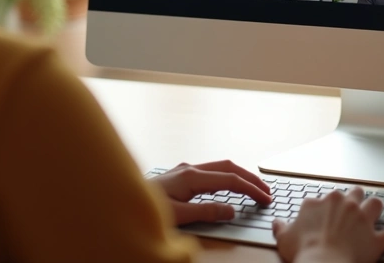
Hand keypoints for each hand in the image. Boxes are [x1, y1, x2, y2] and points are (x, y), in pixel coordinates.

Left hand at [150, 160, 271, 224]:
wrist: (117, 202)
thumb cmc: (145, 209)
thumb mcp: (178, 216)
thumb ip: (206, 212)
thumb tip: (231, 210)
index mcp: (191, 177)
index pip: (230, 180)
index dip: (250, 189)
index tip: (264, 199)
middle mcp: (189, 168)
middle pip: (228, 167)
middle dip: (250, 178)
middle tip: (266, 192)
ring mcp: (184, 170)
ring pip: (219, 167)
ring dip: (238, 176)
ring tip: (253, 188)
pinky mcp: (180, 175)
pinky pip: (210, 172)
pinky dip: (226, 178)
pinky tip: (228, 187)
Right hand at [273, 187, 383, 262]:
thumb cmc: (303, 252)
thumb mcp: (284, 238)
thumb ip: (281, 227)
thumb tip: (277, 222)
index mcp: (320, 202)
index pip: (325, 197)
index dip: (326, 205)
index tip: (325, 212)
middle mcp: (344, 204)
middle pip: (354, 192)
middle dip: (355, 197)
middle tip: (353, 206)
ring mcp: (362, 219)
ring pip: (376, 203)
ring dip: (376, 207)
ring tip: (375, 211)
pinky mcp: (376, 237)